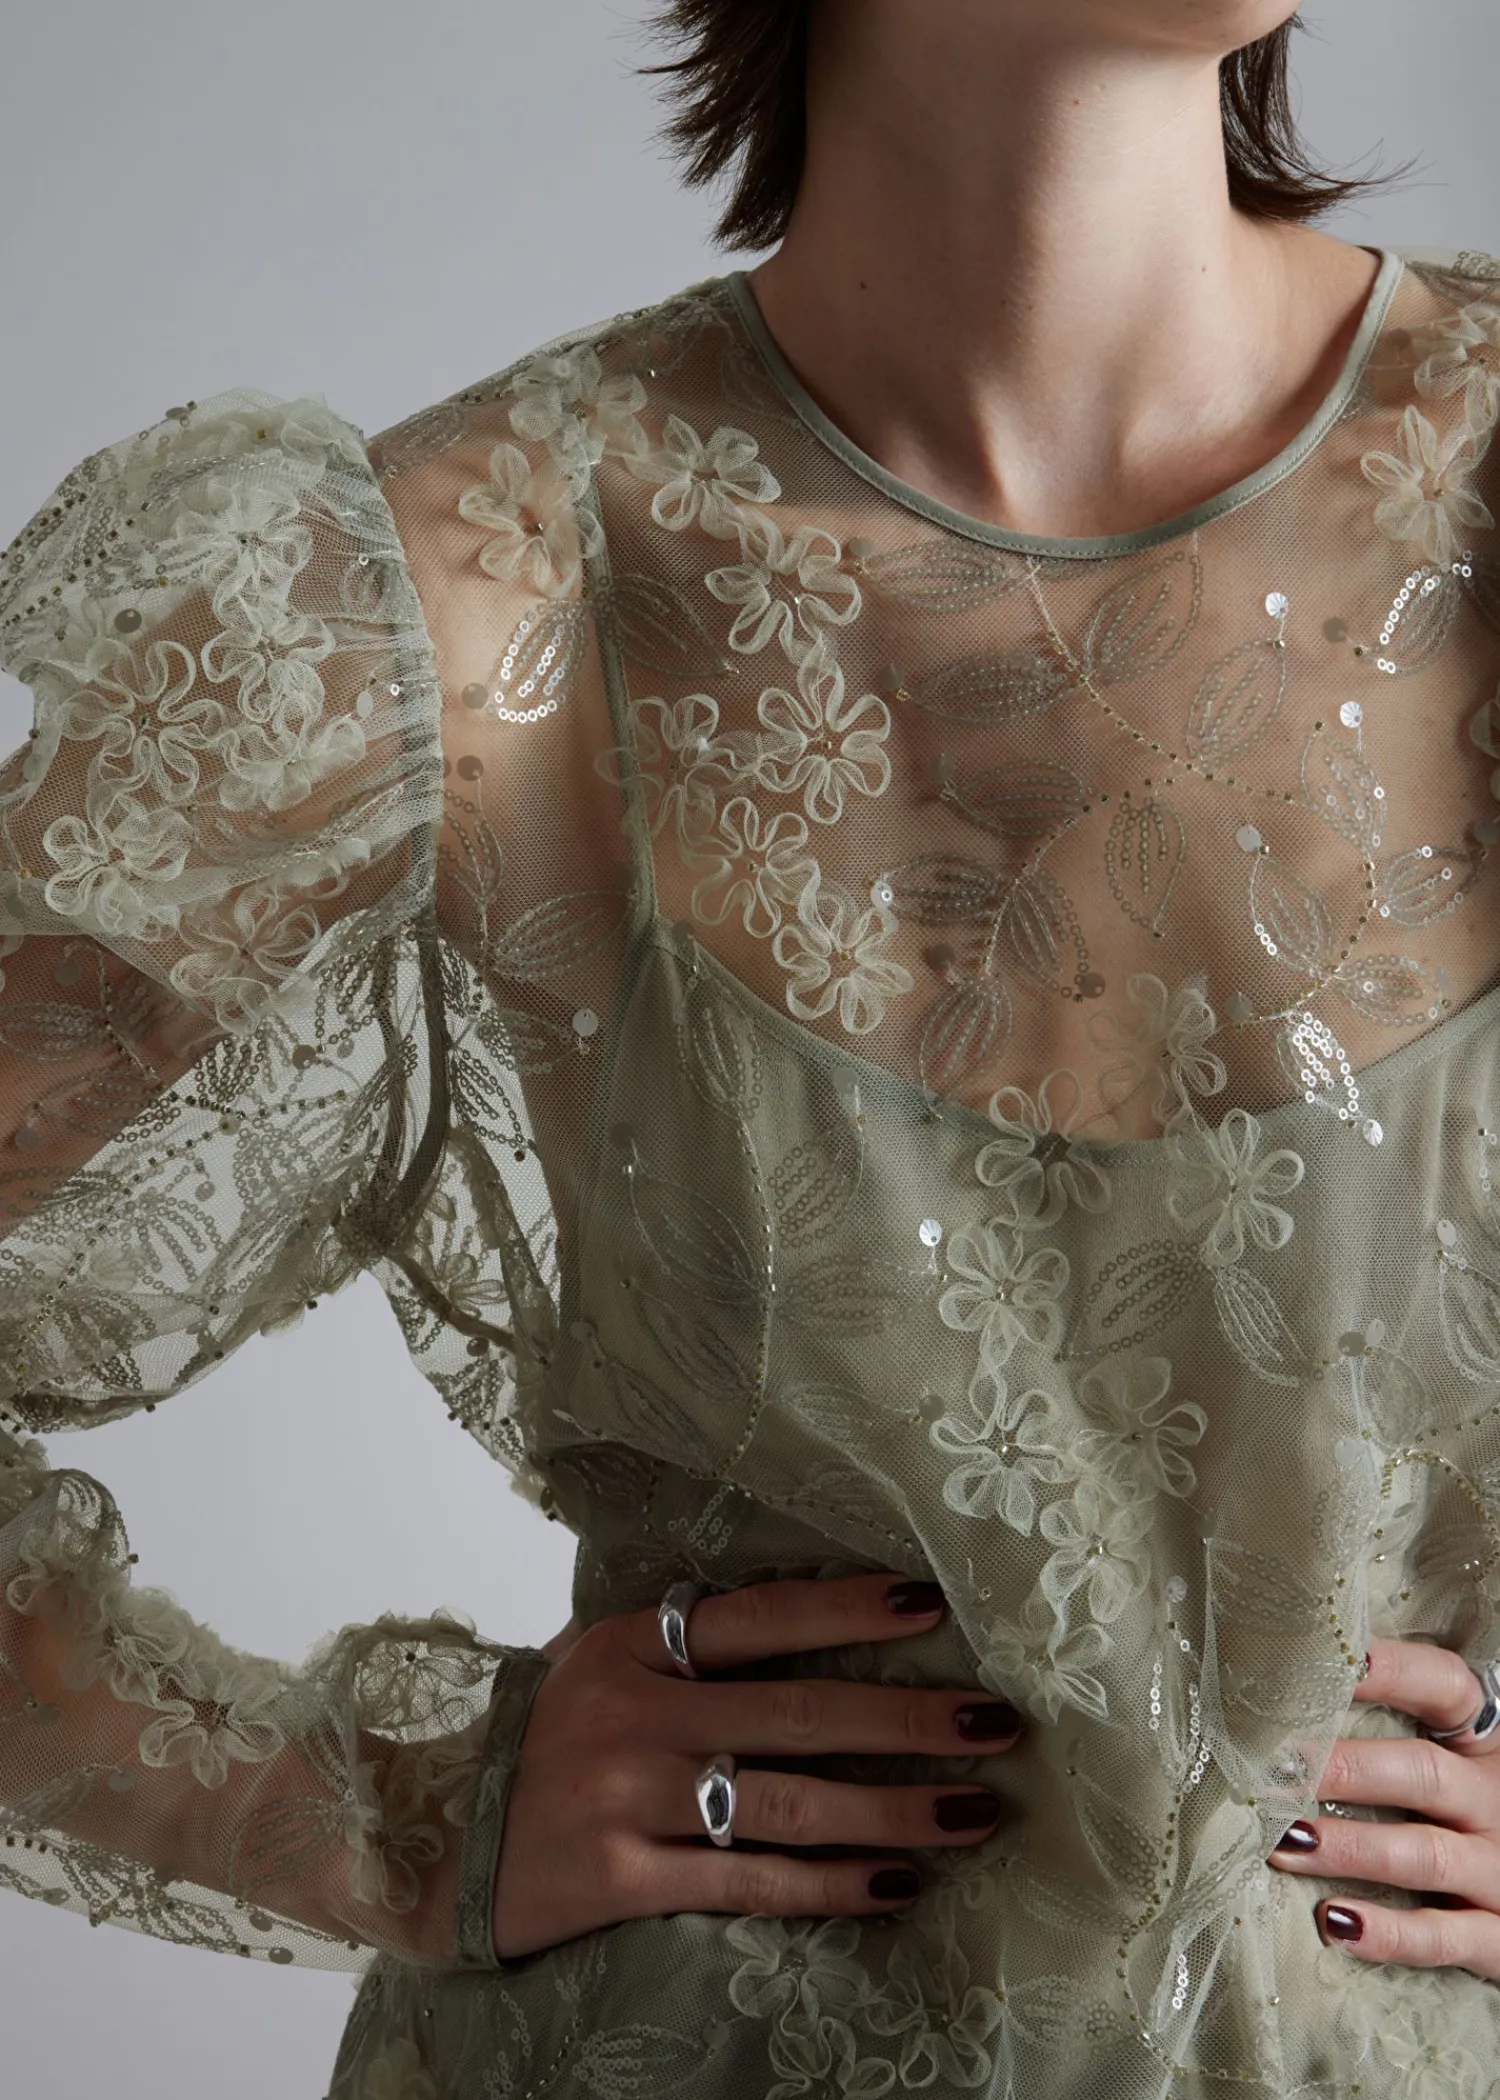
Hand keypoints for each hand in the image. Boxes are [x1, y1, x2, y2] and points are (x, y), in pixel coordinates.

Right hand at [491, 1572, 1023, 1959]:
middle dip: (909, 1718)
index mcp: (632, 1644)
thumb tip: (805, 1608)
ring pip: (791, 1803)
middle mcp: (635, 1713)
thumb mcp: (593, 1660)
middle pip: (799, 1713)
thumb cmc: (537, 1737)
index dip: (849, 1610)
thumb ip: (680, 1640)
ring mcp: (628, 1800)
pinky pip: (749, 1882)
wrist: (427, 1834)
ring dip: (894, 1806)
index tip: (933, 1607)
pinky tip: (898, 1881)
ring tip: (974, 1806)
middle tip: (998, 1722)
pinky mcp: (623, 1881)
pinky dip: (832, 1886)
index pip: (761, 1617)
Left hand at [1267, 1636, 1499, 1975]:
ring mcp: (1499, 1870)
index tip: (1329, 1663)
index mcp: (1484, 1746)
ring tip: (1284, 1842)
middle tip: (1273, 1771)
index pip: (1446, 1688)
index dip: (1392, 1670)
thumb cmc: (1462, 1817)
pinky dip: (1390, 1933)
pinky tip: (1336, 1923)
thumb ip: (1387, 1737)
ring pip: (1425, 1855)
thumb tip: (1274, 1700)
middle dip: (1345, 1770)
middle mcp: (1495, 1801)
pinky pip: (1446, 1937)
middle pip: (1423, 1773)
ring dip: (1350, 1848)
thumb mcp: (1447, 1767)